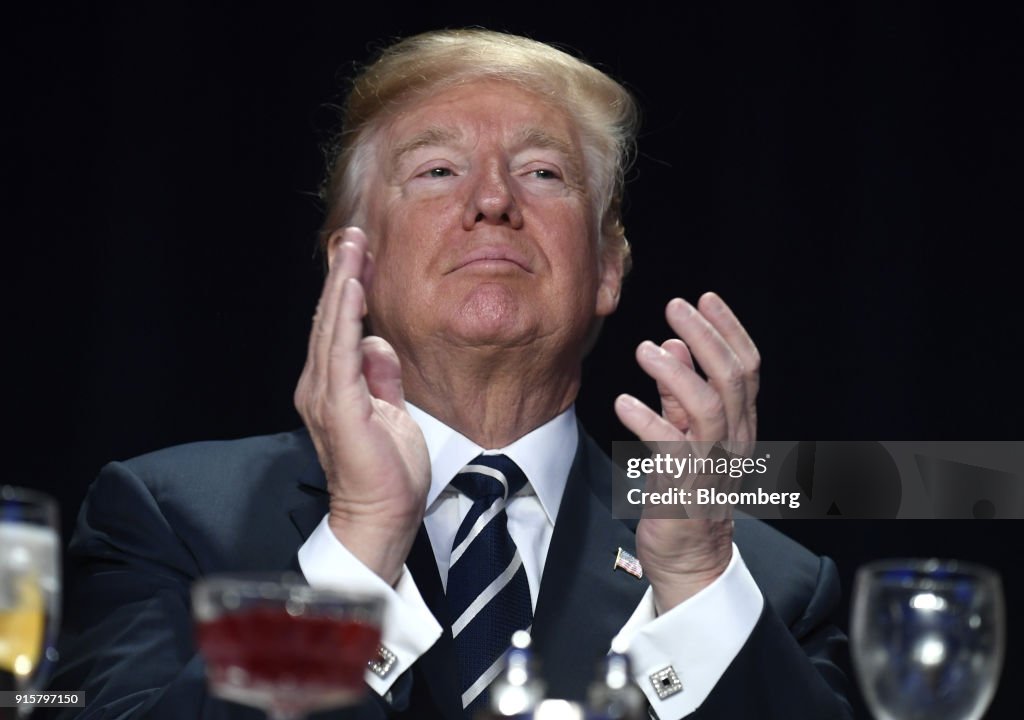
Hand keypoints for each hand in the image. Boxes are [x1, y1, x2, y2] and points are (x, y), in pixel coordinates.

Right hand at [294, 227, 429, 585]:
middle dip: (341, 274)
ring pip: (331, 327)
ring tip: (351, 247)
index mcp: (331, 387)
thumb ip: (381, 376)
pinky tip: (352, 287)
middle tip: (353, 236)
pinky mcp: (339, 406)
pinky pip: (341, 352)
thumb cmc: (386, 471)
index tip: (359, 255)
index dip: (346, 290)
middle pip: (328, 319)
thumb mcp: (389, 411)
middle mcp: (319, 386)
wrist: (381, 516)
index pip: (336, 328)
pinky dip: (345, 317)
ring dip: (341, 283)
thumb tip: (378, 344)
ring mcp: (325, 395)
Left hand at [614, 292, 759, 610]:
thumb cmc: (685, 491)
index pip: (747, 367)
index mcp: (739, 423)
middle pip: (733, 378)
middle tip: (675, 307)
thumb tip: (671, 342)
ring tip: (646, 348)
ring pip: (708, 407)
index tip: (704, 299)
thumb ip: (679, 391)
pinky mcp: (684, 488)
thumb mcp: (686, 433)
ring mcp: (712, 465)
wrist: (689, 556)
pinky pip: (671, 449)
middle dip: (706, 336)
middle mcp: (734, 440)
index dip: (728, 329)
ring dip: (677, 372)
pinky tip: (623, 402)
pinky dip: (647, 421)